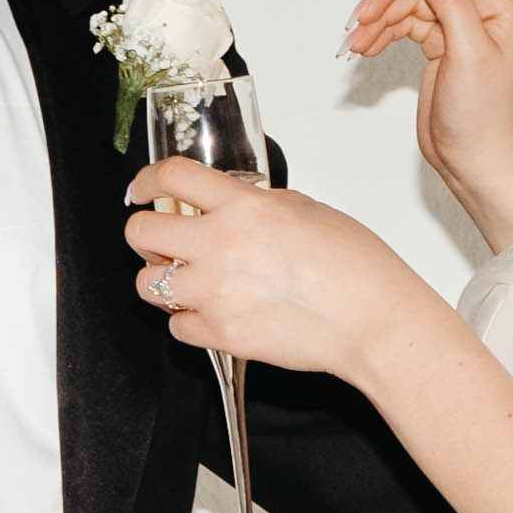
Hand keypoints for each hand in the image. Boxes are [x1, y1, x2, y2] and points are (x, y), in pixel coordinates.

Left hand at [124, 158, 446, 383]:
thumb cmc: (354, 267)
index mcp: (243, 207)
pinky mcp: (221, 335)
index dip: (145, 180)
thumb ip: (257, 205)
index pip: (171, 177)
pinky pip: (177, 328)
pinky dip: (188, 322)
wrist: (372, 320)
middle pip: (140, 232)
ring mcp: (216, 294)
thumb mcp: (306, 210)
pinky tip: (211, 314)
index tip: (140, 189)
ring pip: (147, 285)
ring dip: (161, 281)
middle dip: (143, 234)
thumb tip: (230, 207)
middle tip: (157, 241)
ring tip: (186, 282)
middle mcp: (221, 246)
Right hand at [344, 0, 512, 181]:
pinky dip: (381, 33)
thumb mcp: (468, 52)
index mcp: (498, 3)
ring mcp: (456, 26)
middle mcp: (479, 9)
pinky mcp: (437, 44)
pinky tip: (365, 47)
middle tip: (359, 19)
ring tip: (356, 42)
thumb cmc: (482, 115)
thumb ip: (451, 1)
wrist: (472, 157)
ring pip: (408, 3)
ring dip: (378, 19)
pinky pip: (404, 25)